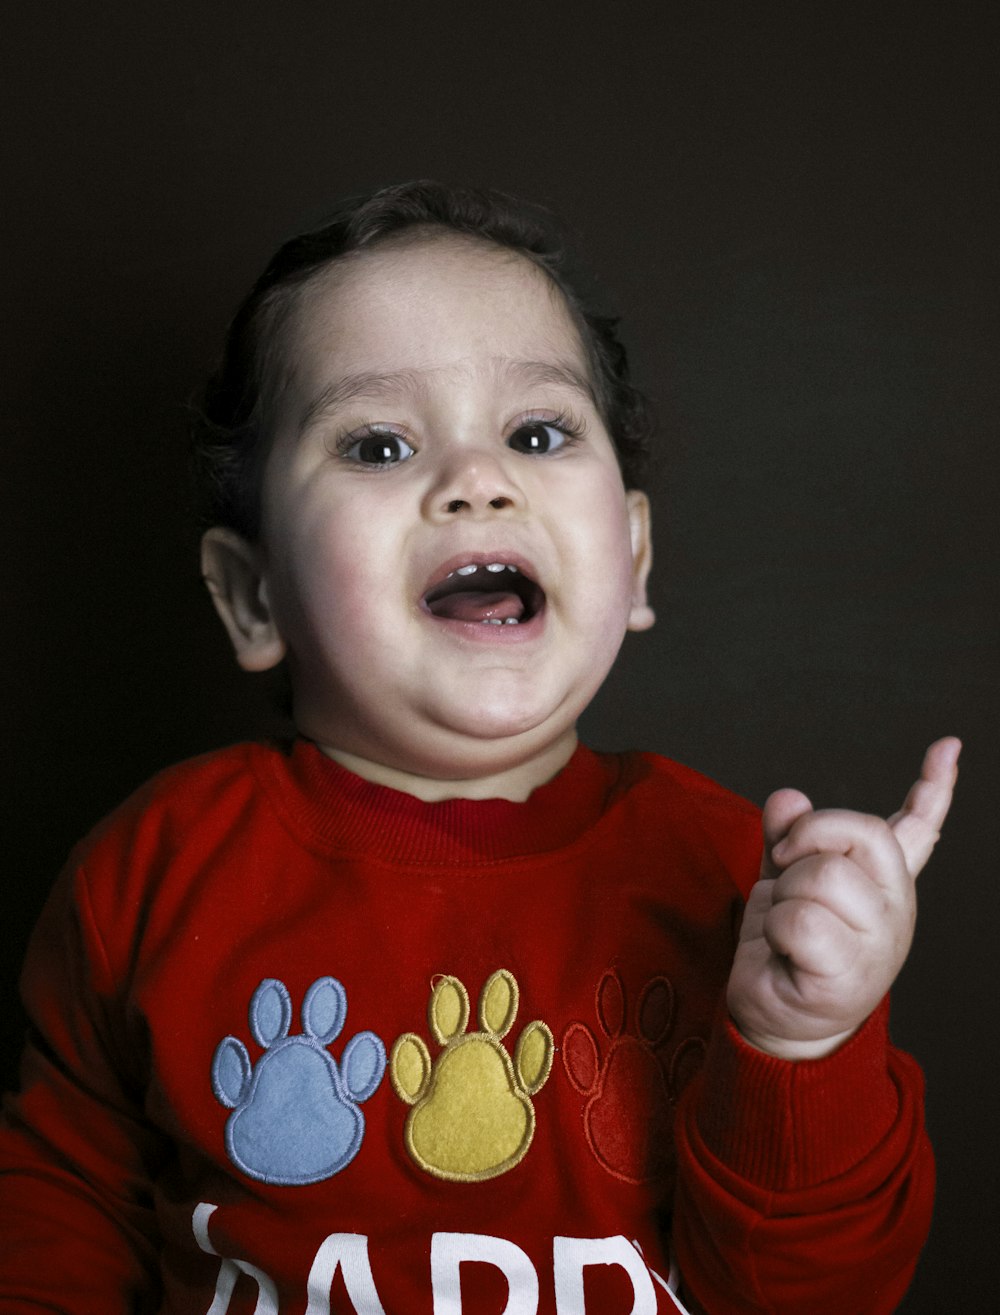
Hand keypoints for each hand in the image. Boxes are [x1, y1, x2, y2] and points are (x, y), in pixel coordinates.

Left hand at [728, 737, 960, 1060]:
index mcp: (882, 879)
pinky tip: (785, 953)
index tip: (949, 746)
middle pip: (858, 833)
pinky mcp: (849, 975)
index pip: (918, 827)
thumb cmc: (785, 946)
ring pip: (821, 876)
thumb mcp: (782, 877)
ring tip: (786, 927)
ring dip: (783, 895)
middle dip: (806, 838)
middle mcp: (893, 906)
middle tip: (783, 865)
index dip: (935, 785)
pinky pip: (800, 920)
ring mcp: (878, 943)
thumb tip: (788, 797)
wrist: (775, 1019)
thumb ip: (786, 835)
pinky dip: (775, 929)